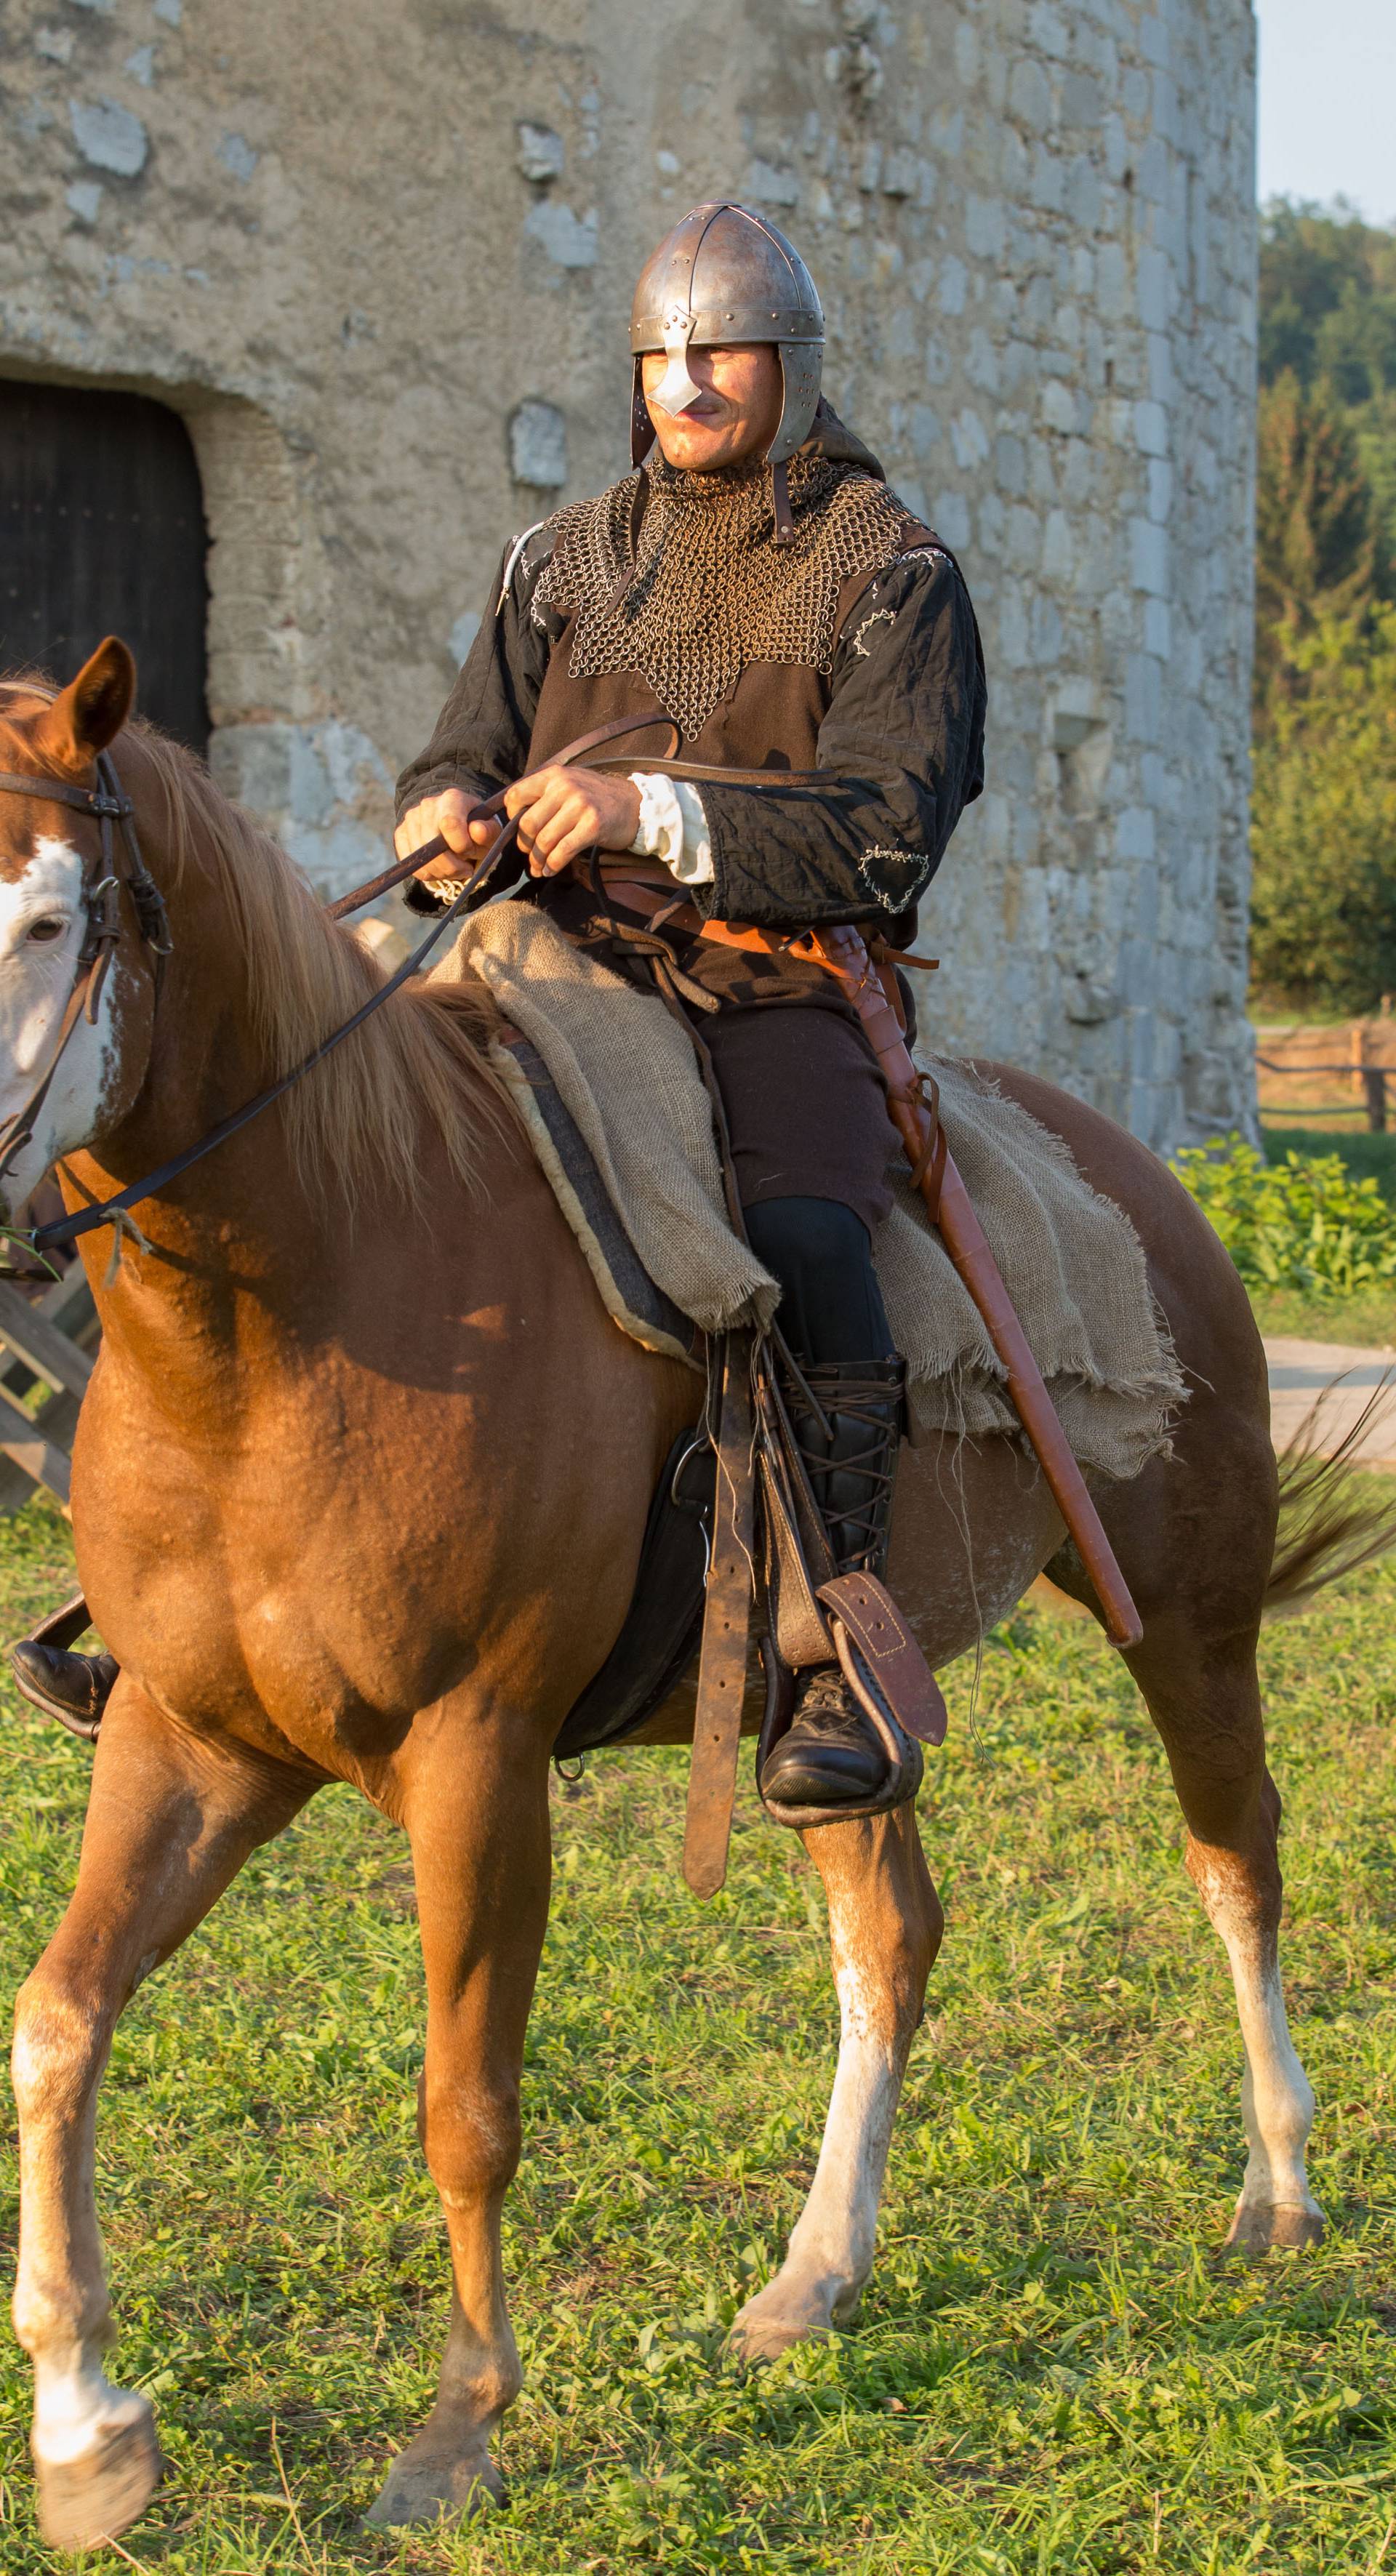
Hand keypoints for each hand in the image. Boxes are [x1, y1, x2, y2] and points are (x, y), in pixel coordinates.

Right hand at [395, 789, 500, 886]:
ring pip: (420, 857)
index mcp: (452, 799)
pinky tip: (439, 869)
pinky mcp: (401, 833)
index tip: (471, 853)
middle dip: (450, 866)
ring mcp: (411, 818)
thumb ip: (488, 831)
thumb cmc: (476, 830)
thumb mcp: (490, 832)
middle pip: (431, 843)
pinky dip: (426, 873)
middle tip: (465, 870)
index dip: (461, 846)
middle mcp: (428, 805)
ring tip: (454, 869)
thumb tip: (476, 830)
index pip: (449, 823)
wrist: (457, 827)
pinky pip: (410, 862)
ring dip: (440, 872)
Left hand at [502, 766, 641, 876]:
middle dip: (525, 846)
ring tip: (539, 868)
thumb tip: (517, 819)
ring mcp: (580, 806)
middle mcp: (565, 787)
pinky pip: (563, 851)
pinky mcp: (592, 826)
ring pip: (544, 840)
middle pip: (528, 824)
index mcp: (555, 775)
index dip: (512, 818)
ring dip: (538, 860)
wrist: (637, 805)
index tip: (523, 831)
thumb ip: (546, 794)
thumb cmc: (599, 798)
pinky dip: (553, 865)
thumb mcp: (572, 783)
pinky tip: (551, 871)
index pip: (516, 796)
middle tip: (530, 855)